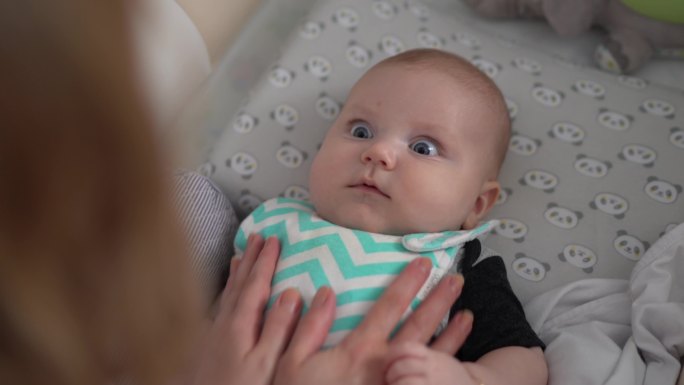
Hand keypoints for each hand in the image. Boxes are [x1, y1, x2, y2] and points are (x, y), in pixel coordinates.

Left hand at [187, 234, 302, 384]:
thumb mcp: (266, 361)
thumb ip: (278, 327)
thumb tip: (292, 293)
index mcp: (240, 323)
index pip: (256, 283)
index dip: (266, 260)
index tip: (274, 239)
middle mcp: (224, 322)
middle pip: (239, 282)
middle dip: (251, 258)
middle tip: (258, 236)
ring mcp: (214, 332)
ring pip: (228, 292)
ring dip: (237, 272)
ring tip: (240, 255)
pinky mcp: (209, 344)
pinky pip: (220, 305)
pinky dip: (226, 292)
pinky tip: (226, 295)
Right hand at [274, 257, 473, 384]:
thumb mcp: (292, 363)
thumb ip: (308, 328)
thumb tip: (325, 292)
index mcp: (359, 350)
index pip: (389, 307)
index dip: (407, 283)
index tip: (423, 263)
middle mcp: (386, 364)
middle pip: (419, 326)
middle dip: (439, 301)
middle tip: (457, 279)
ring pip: (432, 354)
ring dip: (452, 332)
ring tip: (469, 313)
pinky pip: (432, 379)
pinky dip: (448, 363)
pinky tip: (458, 354)